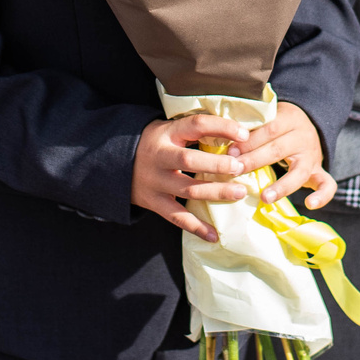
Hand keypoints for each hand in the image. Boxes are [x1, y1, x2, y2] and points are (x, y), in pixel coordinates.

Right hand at [132, 112, 254, 239]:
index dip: (221, 127)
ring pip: (188, 189)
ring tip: (239, 192)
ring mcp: (155, 182)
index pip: (196, 125)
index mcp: (167, 133)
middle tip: (240, 166)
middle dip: (217, 164)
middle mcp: (159, 157)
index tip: (244, 134)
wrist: (115, 163)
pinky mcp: (154, 202)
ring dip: (215, 192)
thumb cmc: (156, 143)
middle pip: (189, 160)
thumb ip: (197, 131)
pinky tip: (215, 235)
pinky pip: (177, 217)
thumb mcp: (170, 129)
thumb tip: (238, 133)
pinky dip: (196, 228)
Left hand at [238, 100, 336, 208]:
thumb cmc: (278, 124)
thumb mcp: (268, 117)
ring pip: (300, 171)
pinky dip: (322, 196)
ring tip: (264, 197)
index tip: (229, 152)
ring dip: (281, 186)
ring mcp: (313, 156)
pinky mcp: (319, 172)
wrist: (308, 124)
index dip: (249, 141)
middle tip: (235, 170)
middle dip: (255, 161)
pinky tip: (310, 205)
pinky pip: (327, 185)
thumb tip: (221, 140)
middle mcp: (303, 137)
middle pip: (279, 150)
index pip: (270, 128)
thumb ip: (251, 127)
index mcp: (290, 118)